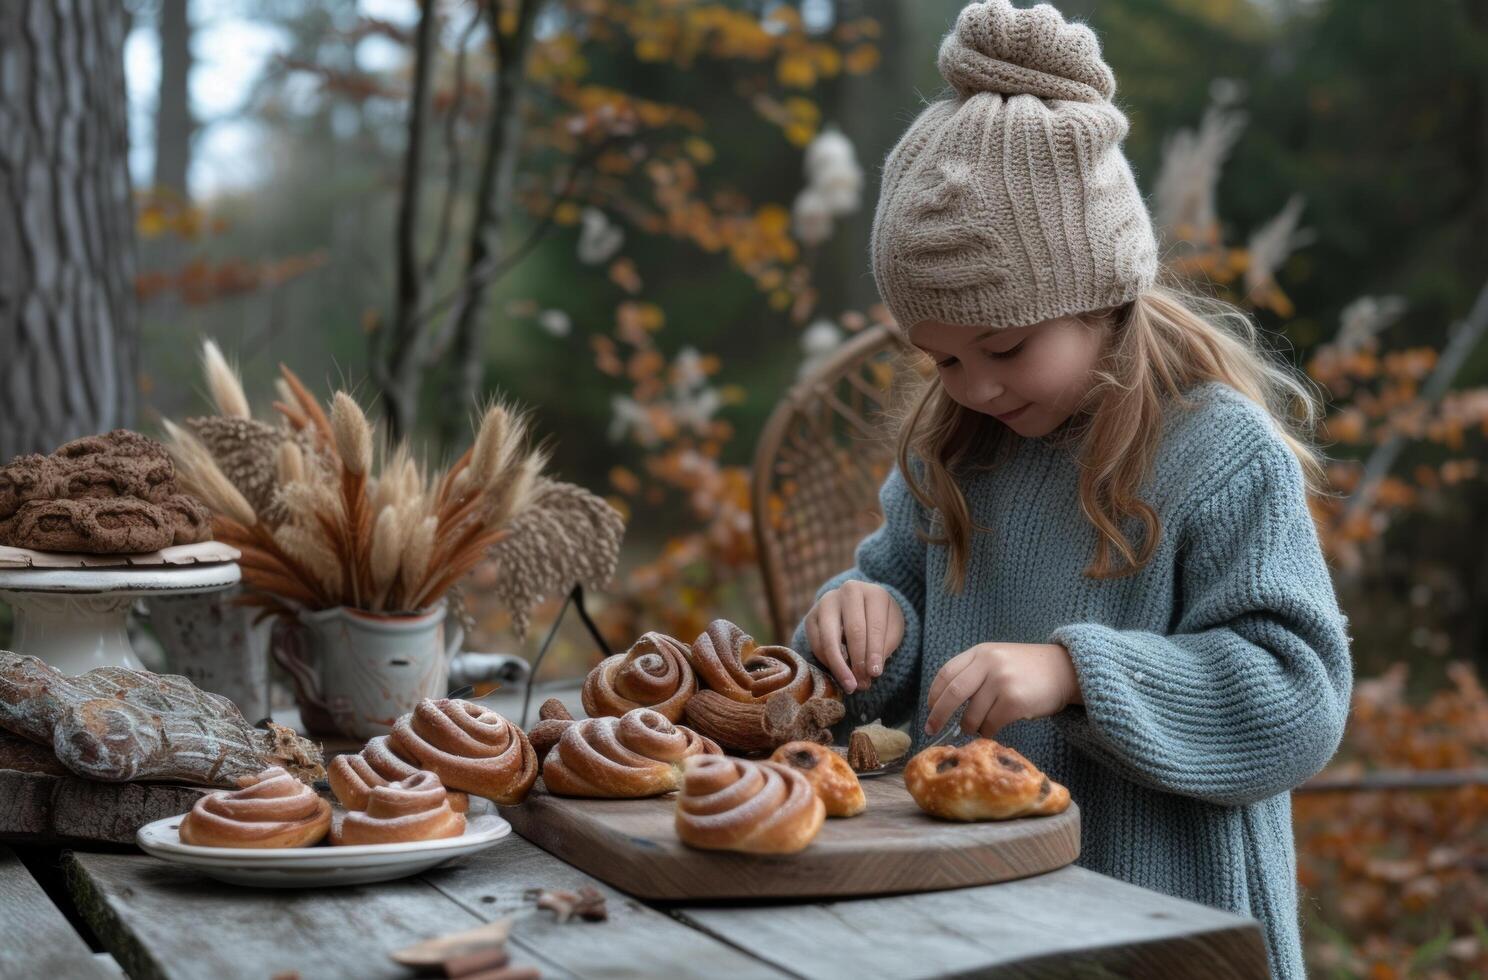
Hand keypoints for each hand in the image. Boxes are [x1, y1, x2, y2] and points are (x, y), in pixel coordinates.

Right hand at [803, 580, 905, 693]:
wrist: (860, 609)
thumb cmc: (880, 622)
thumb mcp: (891, 631)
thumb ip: (883, 649)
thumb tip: (867, 674)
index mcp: (874, 593)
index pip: (875, 625)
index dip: (875, 652)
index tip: (875, 674)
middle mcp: (849, 592)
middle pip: (853, 630)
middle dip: (858, 661)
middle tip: (862, 684)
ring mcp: (827, 602)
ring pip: (829, 638)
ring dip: (839, 666)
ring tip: (850, 685)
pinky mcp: (811, 616)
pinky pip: (816, 644)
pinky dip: (828, 661)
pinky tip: (840, 672)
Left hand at [925, 642, 1081, 737]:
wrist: (1066, 670)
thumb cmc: (1029, 671)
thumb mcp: (998, 660)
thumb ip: (974, 673)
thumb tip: (945, 704)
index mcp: (980, 652)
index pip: (946, 673)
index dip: (934, 694)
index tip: (929, 709)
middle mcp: (989, 663)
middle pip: (952, 693)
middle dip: (938, 715)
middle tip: (932, 730)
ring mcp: (1002, 681)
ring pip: (972, 714)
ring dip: (969, 727)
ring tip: (974, 730)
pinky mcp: (1015, 701)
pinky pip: (990, 724)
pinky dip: (987, 732)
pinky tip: (991, 731)